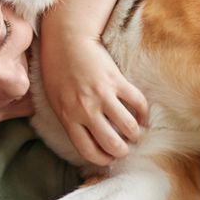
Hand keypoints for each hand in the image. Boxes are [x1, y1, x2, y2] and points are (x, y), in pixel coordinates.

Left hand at [39, 31, 148, 166]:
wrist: (66, 40)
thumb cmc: (57, 70)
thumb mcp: (56, 100)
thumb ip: (71, 119)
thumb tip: (88, 137)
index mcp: (68, 117)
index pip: (88, 150)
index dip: (103, 159)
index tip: (109, 158)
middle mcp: (85, 110)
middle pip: (112, 143)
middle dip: (122, 151)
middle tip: (125, 147)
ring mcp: (102, 95)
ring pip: (128, 126)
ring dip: (135, 134)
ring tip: (135, 133)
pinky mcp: (116, 80)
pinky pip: (137, 102)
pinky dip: (144, 113)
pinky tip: (143, 116)